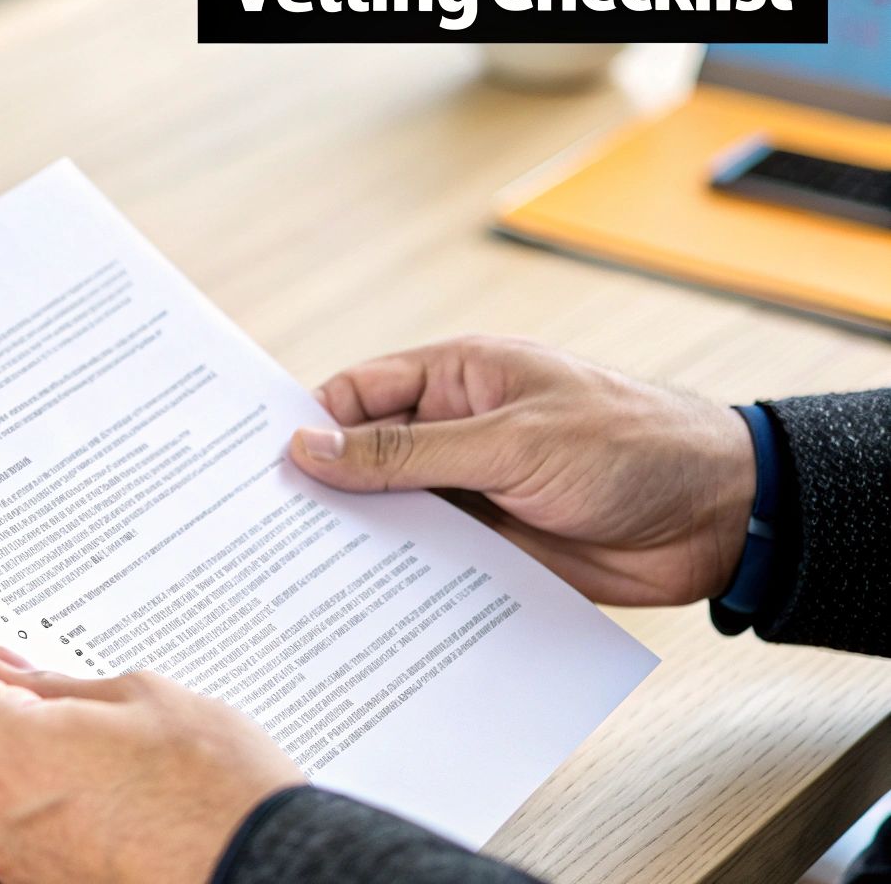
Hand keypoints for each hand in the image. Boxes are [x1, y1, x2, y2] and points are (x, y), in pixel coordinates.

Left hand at [0, 647, 303, 883]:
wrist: (265, 871)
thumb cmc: (215, 790)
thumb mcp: (142, 698)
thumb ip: (58, 686)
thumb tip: (12, 674)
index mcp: (4, 747)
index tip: (7, 672)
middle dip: (25, 727)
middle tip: (98, 724)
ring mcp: (18, 866)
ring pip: (11, 795)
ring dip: (51, 777)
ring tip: (128, 776)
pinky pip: (39, 838)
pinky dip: (70, 821)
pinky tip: (129, 814)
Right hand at [287, 335, 754, 605]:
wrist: (721, 516)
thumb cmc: (631, 445)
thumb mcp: (509, 442)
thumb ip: (406, 454)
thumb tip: (311, 449)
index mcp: (457, 377)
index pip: (357, 394)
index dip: (308, 425)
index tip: (260, 465)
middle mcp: (456, 430)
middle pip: (366, 457)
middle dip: (322, 488)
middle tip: (263, 528)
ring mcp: (474, 489)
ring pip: (393, 513)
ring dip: (360, 539)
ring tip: (301, 573)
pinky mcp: (493, 543)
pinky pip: (430, 559)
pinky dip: (401, 578)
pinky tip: (365, 602)